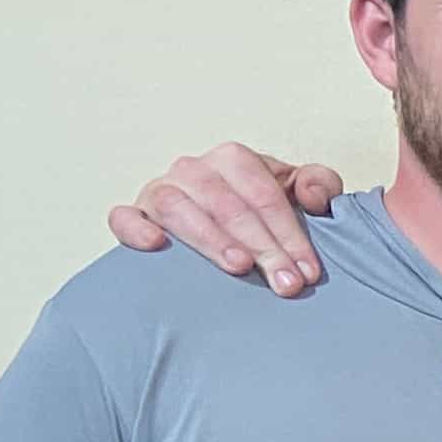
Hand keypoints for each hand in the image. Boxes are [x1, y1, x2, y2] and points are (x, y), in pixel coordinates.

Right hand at [107, 143, 341, 296]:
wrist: (228, 226)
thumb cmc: (264, 212)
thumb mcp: (298, 196)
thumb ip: (318, 185)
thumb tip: (314, 193)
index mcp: (234, 159)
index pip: (263, 193)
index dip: (289, 233)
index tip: (308, 270)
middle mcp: (194, 170)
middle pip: (227, 204)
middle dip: (262, 246)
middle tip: (285, 282)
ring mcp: (160, 191)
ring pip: (178, 207)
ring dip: (210, 238)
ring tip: (239, 266)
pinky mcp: (135, 215)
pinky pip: (124, 217)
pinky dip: (135, 229)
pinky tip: (157, 247)